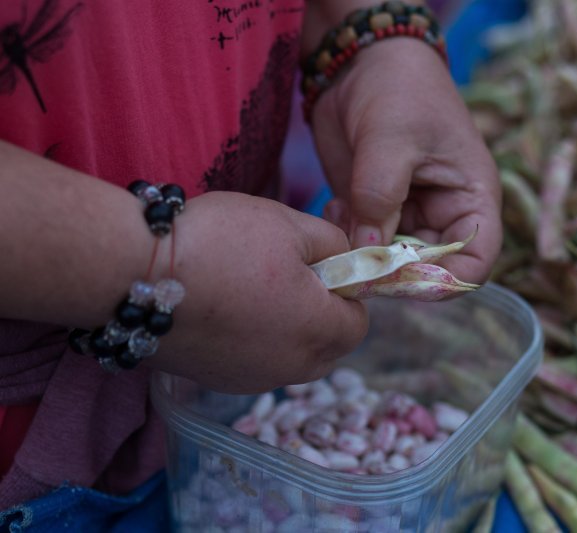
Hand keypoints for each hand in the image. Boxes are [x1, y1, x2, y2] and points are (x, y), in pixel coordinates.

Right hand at [150, 192, 367, 393]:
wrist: (133, 273)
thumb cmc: (221, 243)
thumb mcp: (290, 225)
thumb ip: (333, 244)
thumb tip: (346, 259)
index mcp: (317, 333)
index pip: (358, 324)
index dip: (348, 292)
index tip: (325, 266)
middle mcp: (289, 368)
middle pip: (327, 347)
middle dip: (321, 313)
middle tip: (293, 273)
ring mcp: (249, 379)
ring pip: (289, 356)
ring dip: (286, 327)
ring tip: (254, 284)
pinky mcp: (213, 380)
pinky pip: (252, 362)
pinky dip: (251, 338)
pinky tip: (224, 304)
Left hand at [311, 38, 501, 283]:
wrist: (361, 63)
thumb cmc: (399, 90)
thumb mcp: (392, 138)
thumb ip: (380, 196)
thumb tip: (367, 252)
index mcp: (470, 200)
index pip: (475, 262)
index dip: (446, 281)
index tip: (405, 278)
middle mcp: (442, 215)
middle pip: (427, 269)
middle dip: (393, 271)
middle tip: (358, 259)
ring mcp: (406, 216)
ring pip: (389, 262)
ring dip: (363, 254)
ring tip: (343, 216)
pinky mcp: (373, 211)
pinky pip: (361, 244)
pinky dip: (344, 238)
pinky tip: (333, 208)